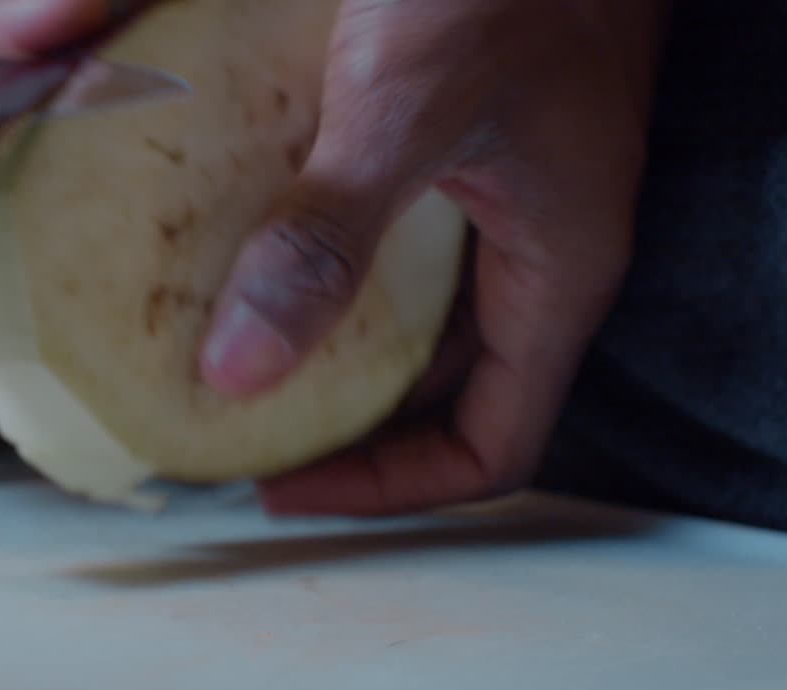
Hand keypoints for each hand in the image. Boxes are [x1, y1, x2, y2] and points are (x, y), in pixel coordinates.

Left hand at [197, 0, 668, 514]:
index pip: (489, 446)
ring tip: (229, 360)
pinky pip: (394, 247)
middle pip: (442, 396)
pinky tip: (254, 257)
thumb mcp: (408, 106)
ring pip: (414, 323)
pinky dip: (328, 270)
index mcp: (557, 274)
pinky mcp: (458, 150)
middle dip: (344, 426)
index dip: (390, 487)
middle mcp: (533, 253)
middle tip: (238, 430)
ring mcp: (497, 201)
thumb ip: (330, 234)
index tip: (285, 485)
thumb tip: (240, 369)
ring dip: (330, 350)